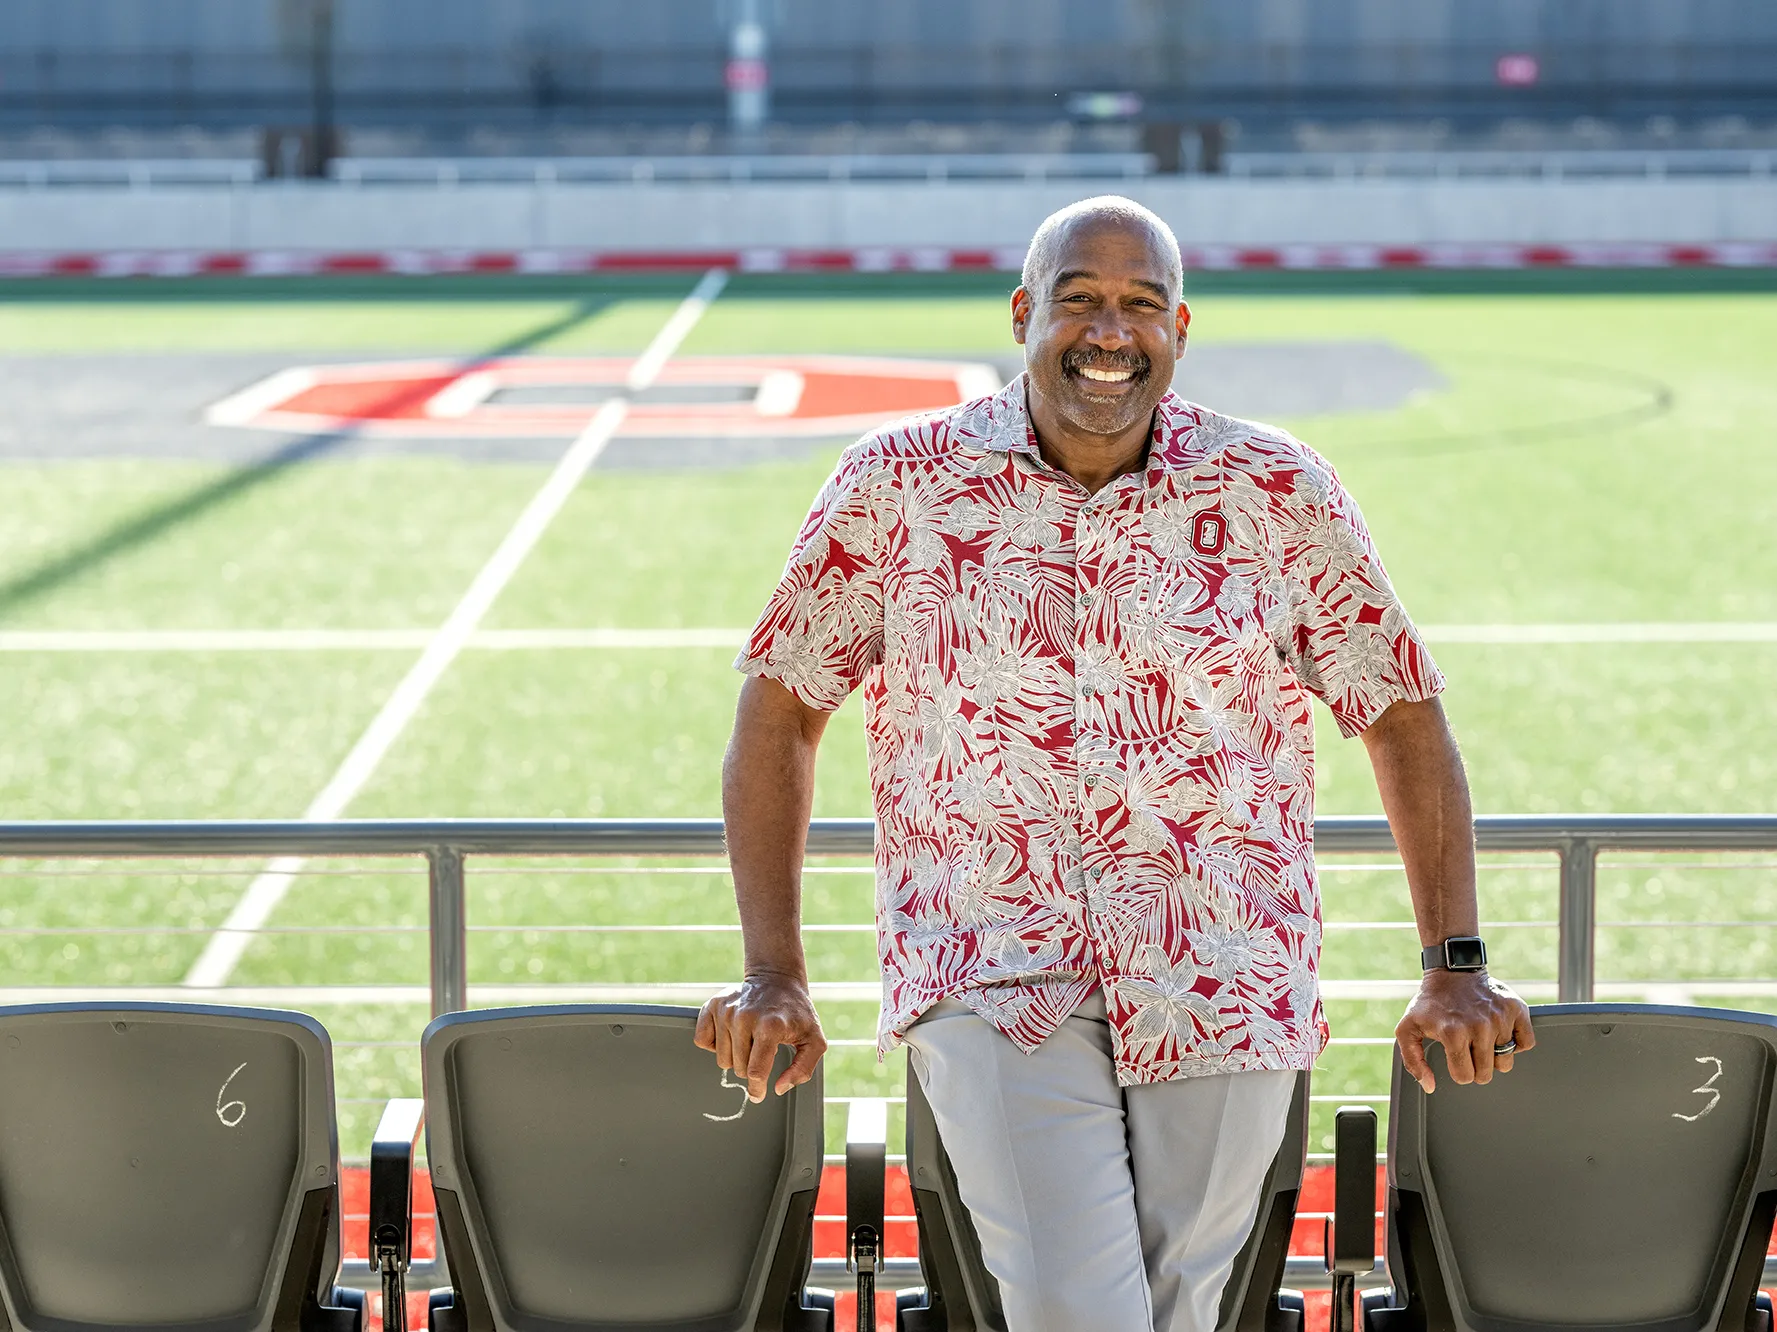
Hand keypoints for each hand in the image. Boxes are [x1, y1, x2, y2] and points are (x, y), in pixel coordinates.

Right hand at [694, 972, 827, 1101]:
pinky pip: (702, 1040)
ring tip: (750, 1039)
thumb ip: (803, 1069)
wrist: (777, 979)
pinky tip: (731, 1034)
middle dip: (750, 1067)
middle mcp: (744, 1017)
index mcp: (769, 1026)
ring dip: (736, 1056)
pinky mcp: (713, 1005)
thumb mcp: (814, 1040)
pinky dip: (715, 1043)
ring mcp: (726, 1010)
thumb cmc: (796, 1013)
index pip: (755, 1071)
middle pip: (738, 1068)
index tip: (757, 1094)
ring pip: (722, 1059)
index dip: (757, 1089)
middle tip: (762, 1050)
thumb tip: (779, 1088)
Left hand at [1395, 969, 1534, 1092]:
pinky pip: (1526, 1043)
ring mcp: (1500, 1018)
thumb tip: (1429, 1086)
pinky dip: (1516, 1043)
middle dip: (1476, 1066)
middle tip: (1468, 1047)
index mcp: (1453, 1033)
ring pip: (1506, 1061)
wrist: (1452, 972)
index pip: (1464, 1076)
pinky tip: (1500, 1032)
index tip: (1454, 1055)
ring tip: (1482, 1037)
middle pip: (1486, 1073)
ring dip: (1494, 1054)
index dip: (1458, 1070)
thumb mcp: (1408, 1028)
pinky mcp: (1517, 1009)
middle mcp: (1479, 1026)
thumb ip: (1413, 1060)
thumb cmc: (1430, 1003)